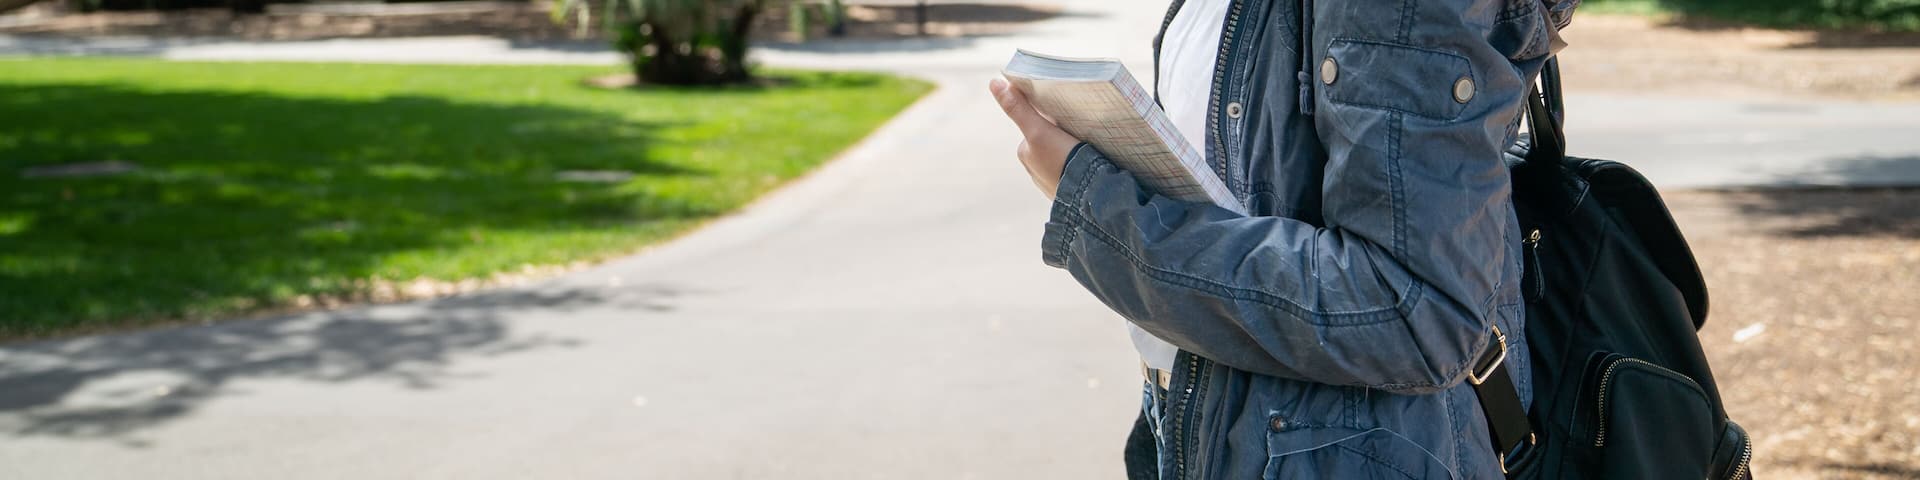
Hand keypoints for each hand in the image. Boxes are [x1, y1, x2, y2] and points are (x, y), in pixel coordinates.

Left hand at [990, 77, 1081, 199]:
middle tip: (1085, 128)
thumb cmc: (1061, 162)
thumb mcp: (1038, 130)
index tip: (1071, 113)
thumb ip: (1018, 108)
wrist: (1089, 196)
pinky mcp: (1070, 191)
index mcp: (1026, 154)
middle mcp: (1035, 169)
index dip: (1054, 116)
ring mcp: (1053, 181)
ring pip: (1063, 155)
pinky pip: (1075, 170)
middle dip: (1064, 133)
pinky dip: (1082, 164)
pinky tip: (1094, 161)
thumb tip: (994, 83)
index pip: (1039, 125)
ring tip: (1092, 145)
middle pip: (1051, 139)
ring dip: (1075, 150)